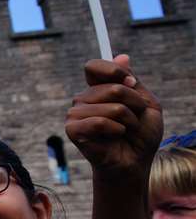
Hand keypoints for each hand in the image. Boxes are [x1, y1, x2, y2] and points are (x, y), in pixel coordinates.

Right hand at [66, 54, 162, 180]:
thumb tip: (122, 56)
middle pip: (112, 88)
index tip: (131, 83)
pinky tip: (115, 137)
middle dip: (134, 104)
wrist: (135, 163)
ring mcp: (75, 114)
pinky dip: (116, 130)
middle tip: (133, 120)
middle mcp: (83, 99)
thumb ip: (133, 82)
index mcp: (97, 90)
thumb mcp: (146, 104)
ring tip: (125, 131)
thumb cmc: (140, 136)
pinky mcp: (73, 130)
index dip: (114, 71)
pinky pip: (99, 122)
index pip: (94, 67)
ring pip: (110, 106)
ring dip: (128, 120)